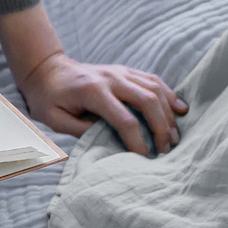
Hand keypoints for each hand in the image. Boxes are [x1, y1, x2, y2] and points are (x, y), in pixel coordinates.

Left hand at [19, 50, 186, 155]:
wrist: (47, 70)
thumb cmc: (48, 98)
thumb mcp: (55, 120)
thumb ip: (80, 131)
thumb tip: (109, 142)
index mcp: (93, 91)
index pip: (125, 119)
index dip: (138, 141)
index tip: (145, 157)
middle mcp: (111, 78)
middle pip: (147, 101)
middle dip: (161, 127)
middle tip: (167, 149)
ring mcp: (121, 71)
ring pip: (155, 88)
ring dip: (169, 112)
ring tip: (175, 135)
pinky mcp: (126, 71)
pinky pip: (153, 80)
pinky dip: (169, 95)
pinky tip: (180, 109)